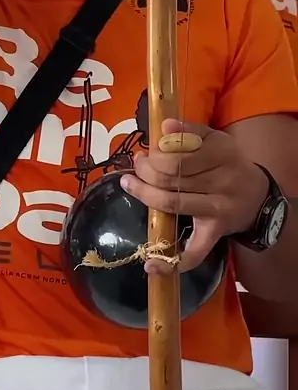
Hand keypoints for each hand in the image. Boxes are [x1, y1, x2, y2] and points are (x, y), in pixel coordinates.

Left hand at [120, 118, 269, 274]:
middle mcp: (220, 182)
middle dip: (144, 172)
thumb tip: (164, 126)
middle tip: (137, 167)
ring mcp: (217, 210)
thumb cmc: (228, 164)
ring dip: (143, 195)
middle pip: (169, 179)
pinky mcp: (214, 233)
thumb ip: (190, 131)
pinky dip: (172, 262)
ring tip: (131, 185)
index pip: (176, 157)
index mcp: (221, 154)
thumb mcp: (215, 140)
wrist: (258, 196)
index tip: (145, 154)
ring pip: (171, 204)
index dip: (153, 156)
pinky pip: (194, 252)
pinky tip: (150, 263)